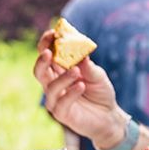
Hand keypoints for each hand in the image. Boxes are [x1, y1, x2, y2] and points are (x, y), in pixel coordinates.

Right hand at [33, 29, 123, 146]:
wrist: (109, 116)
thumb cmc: (100, 92)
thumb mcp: (98, 75)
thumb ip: (88, 66)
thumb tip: (80, 52)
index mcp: (60, 70)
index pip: (47, 54)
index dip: (46, 43)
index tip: (52, 33)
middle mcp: (54, 83)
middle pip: (39, 70)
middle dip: (42, 60)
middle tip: (49, 52)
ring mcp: (56, 99)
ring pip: (49, 87)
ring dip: (62, 78)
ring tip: (75, 71)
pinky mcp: (62, 114)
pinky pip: (60, 103)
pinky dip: (70, 93)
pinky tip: (81, 86)